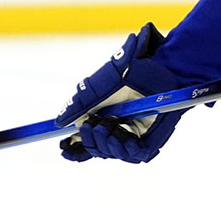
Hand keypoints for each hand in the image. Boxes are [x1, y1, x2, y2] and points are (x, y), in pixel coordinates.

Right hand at [56, 23, 185, 162]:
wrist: (161, 66)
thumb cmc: (133, 71)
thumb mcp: (99, 87)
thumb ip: (80, 105)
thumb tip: (59, 123)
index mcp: (104, 117)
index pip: (86, 141)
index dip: (74, 149)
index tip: (64, 147)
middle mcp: (119, 128)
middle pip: (98, 150)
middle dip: (90, 143)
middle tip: (90, 127)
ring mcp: (135, 135)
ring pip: (115, 154)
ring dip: (106, 145)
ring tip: (105, 127)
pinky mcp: (152, 139)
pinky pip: (137, 155)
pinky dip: (127, 149)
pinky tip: (123, 139)